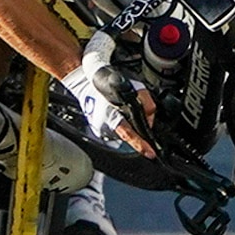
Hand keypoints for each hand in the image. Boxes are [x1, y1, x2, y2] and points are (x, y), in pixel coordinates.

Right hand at [60, 34, 156, 157]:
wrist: (84, 81)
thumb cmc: (103, 82)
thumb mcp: (131, 86)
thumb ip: (144, 100)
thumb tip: (150, 114)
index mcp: (110, 116)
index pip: (128, 134)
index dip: (141, 144)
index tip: (150, 153)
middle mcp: (103, 126)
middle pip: (128, 134)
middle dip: (138, 128)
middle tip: (140, 117)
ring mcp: (99, 128)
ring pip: (123, 132)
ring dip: (129, 125)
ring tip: (126, 111)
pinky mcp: (98, 127)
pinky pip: (115, 129)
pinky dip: (121, 123)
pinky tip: (119, 113)